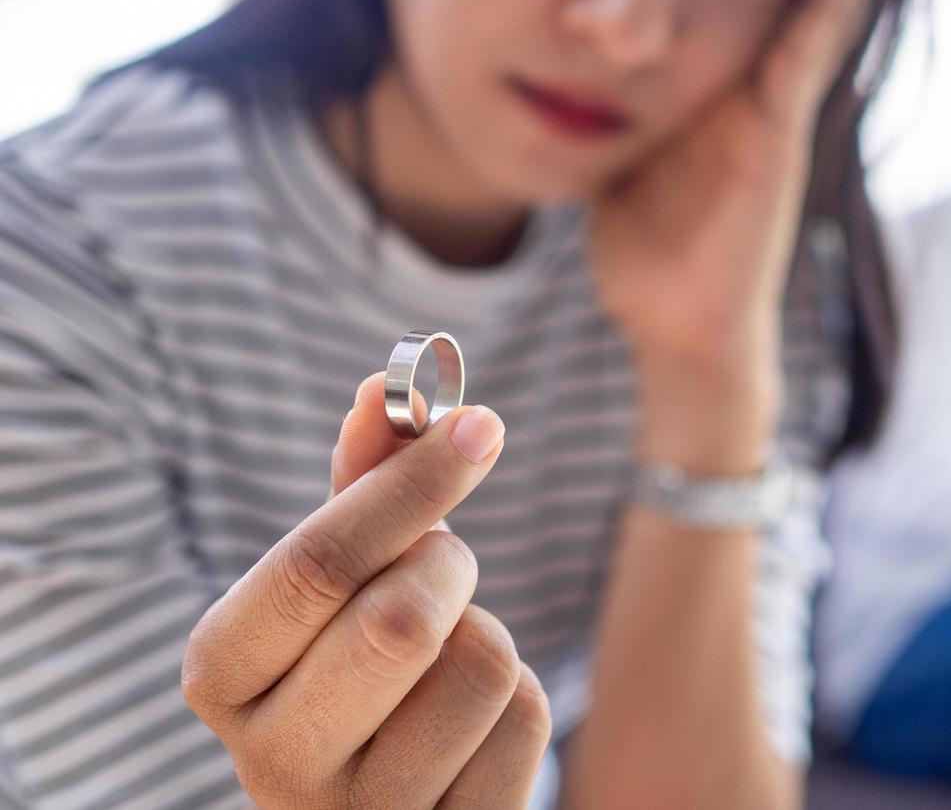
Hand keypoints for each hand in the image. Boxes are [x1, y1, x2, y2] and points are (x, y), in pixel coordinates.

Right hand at [182, 375, 550, 807]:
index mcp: (219, 673)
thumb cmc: (352, 655)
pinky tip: (469, 722)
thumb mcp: (341, 575)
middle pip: (399, 620)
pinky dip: (517, 699)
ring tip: (445, 657)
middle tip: (446, 564)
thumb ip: (362, 482)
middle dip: (448, 567)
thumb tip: (388, 386)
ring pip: (482, 664)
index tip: (479, 427)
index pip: (316, 563)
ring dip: (486, 632)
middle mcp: (270, 761)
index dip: (407, 485)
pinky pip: (526, 721)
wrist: (381, 794)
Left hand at [589, 0, 882, 376]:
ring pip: (815, 12)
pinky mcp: (778, 137)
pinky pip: (805, 57)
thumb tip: (573, 76)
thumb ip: (614, 112)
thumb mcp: (621, 159)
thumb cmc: (650, 249)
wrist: (676, 323)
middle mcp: (751, 92)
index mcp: (714, 91)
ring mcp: (772, 113)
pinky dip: (828, 4)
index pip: (741, 1)